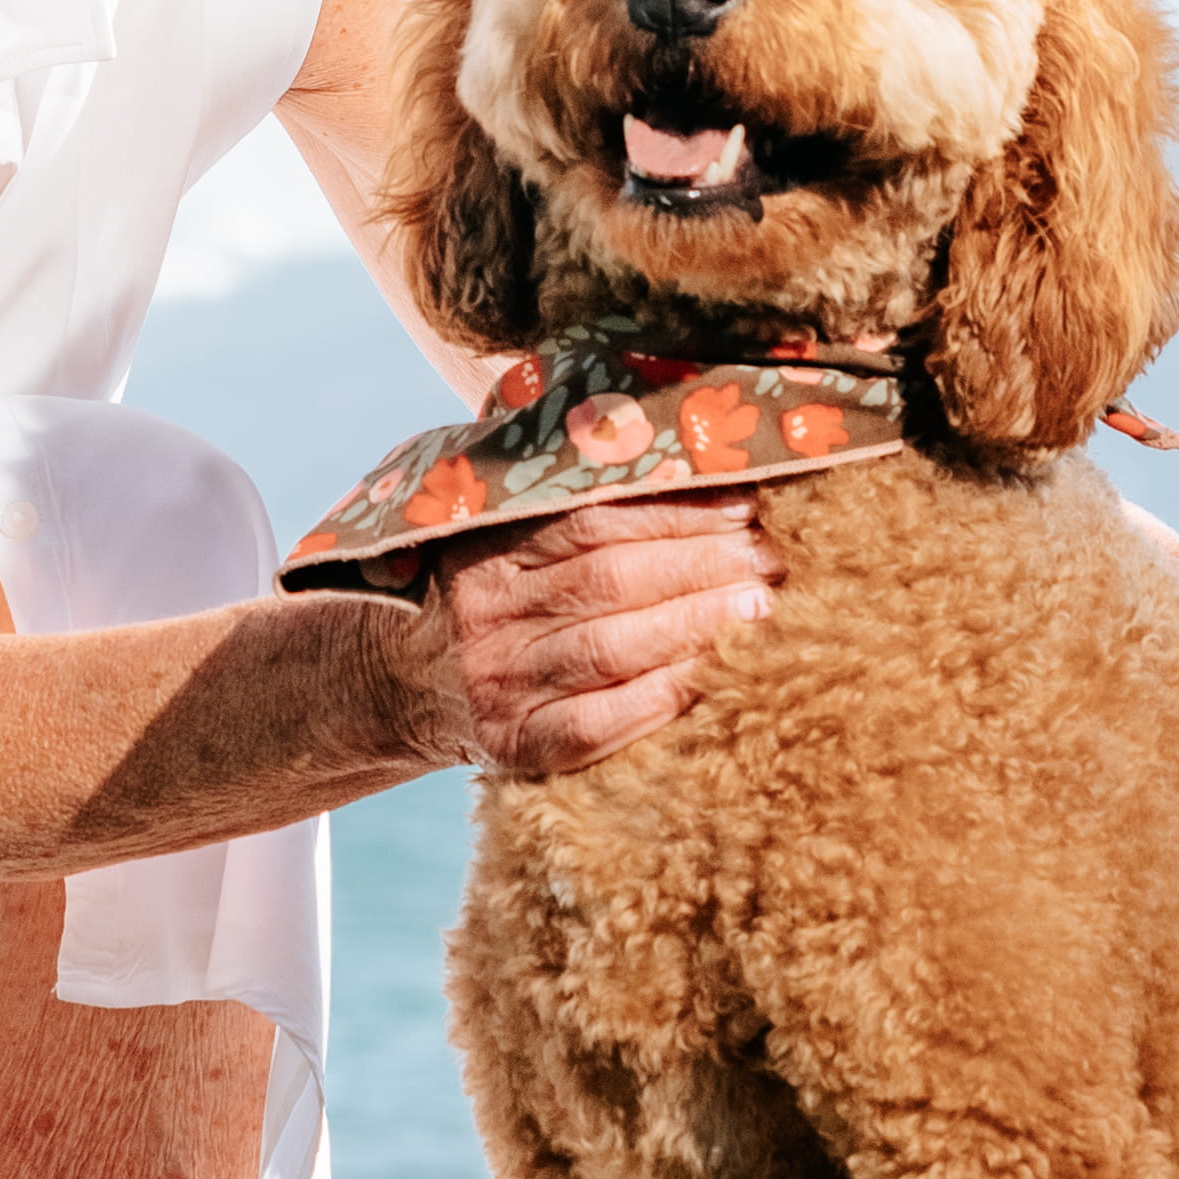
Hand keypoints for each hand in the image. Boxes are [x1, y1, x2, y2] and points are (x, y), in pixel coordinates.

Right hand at [414, 490, 779, 781]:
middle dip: (702, 564)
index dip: (675, 510)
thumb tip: (665, 436)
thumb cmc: (489, 592)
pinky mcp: (515, 742)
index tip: (745, 506)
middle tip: (770, 558)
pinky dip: (663, 696)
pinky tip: (716, 674)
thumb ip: (557, 489)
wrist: (408, 682)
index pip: (591, 519)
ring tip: (761, 606)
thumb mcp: (494, 527)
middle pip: (609, 580)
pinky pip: (598, 721)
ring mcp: (498, 681)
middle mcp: (485, 611)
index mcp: (485, 545)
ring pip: (610, 647)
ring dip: (696, 625)